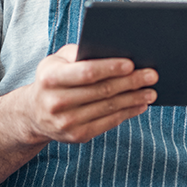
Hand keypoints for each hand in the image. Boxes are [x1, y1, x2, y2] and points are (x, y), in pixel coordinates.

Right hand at [20, 44, 157, 144]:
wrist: (35, 112)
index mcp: (50, 77)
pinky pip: (108, 123)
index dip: (110, 68)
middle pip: (102, 90)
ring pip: (109, 108)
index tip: (131, 64)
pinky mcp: (77, 136)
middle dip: (130, 82)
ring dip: (134, 99)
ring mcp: (66, 122)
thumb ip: (80, 52)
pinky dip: (127, 113)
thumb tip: (114, 50)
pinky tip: (140, 105)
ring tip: (151, 91)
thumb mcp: (58, 60)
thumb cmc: (54, 77)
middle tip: (152, 75)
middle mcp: (56, 101)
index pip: (86, 72)